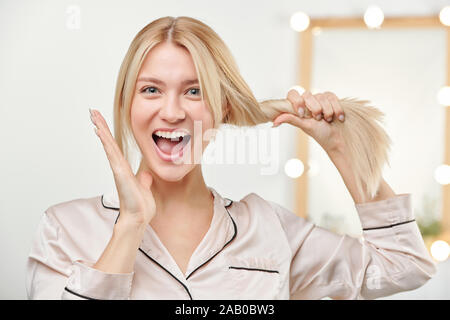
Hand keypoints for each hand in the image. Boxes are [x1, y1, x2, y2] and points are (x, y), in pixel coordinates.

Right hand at [90, 109, 155, 227]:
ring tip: (93, 115)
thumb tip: (145, 175)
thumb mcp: (145, 188)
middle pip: (109, 142)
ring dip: (101, 129)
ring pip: (108, 145)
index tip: (101, 122)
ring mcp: (118, 169)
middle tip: (93, 112)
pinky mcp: (119, 172)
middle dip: (101, 126)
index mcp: (125, 169)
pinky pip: (112, 154)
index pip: (115, 147)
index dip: (108, 134)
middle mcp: (119, 167)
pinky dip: (106, 142)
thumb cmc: (141, 207)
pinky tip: (100, 132)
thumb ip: (144, 180)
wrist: (139, 218)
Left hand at [272, 89, 345, 153]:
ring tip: (328, 120)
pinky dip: (336, 109)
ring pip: (322, 96)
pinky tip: (338, 118)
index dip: (297, 102)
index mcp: (299, 107)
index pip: (292, 94)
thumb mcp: (304, 126)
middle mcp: (308, 102)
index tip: (302, 114)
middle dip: (315, 109)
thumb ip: (291, 119)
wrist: (337, 139)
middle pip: (309, 95)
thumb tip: (274, 121)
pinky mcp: (331, 100)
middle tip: (318, 119)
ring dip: (327, 111)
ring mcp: (320, 100)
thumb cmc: (321, 134)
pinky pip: (332, 97)